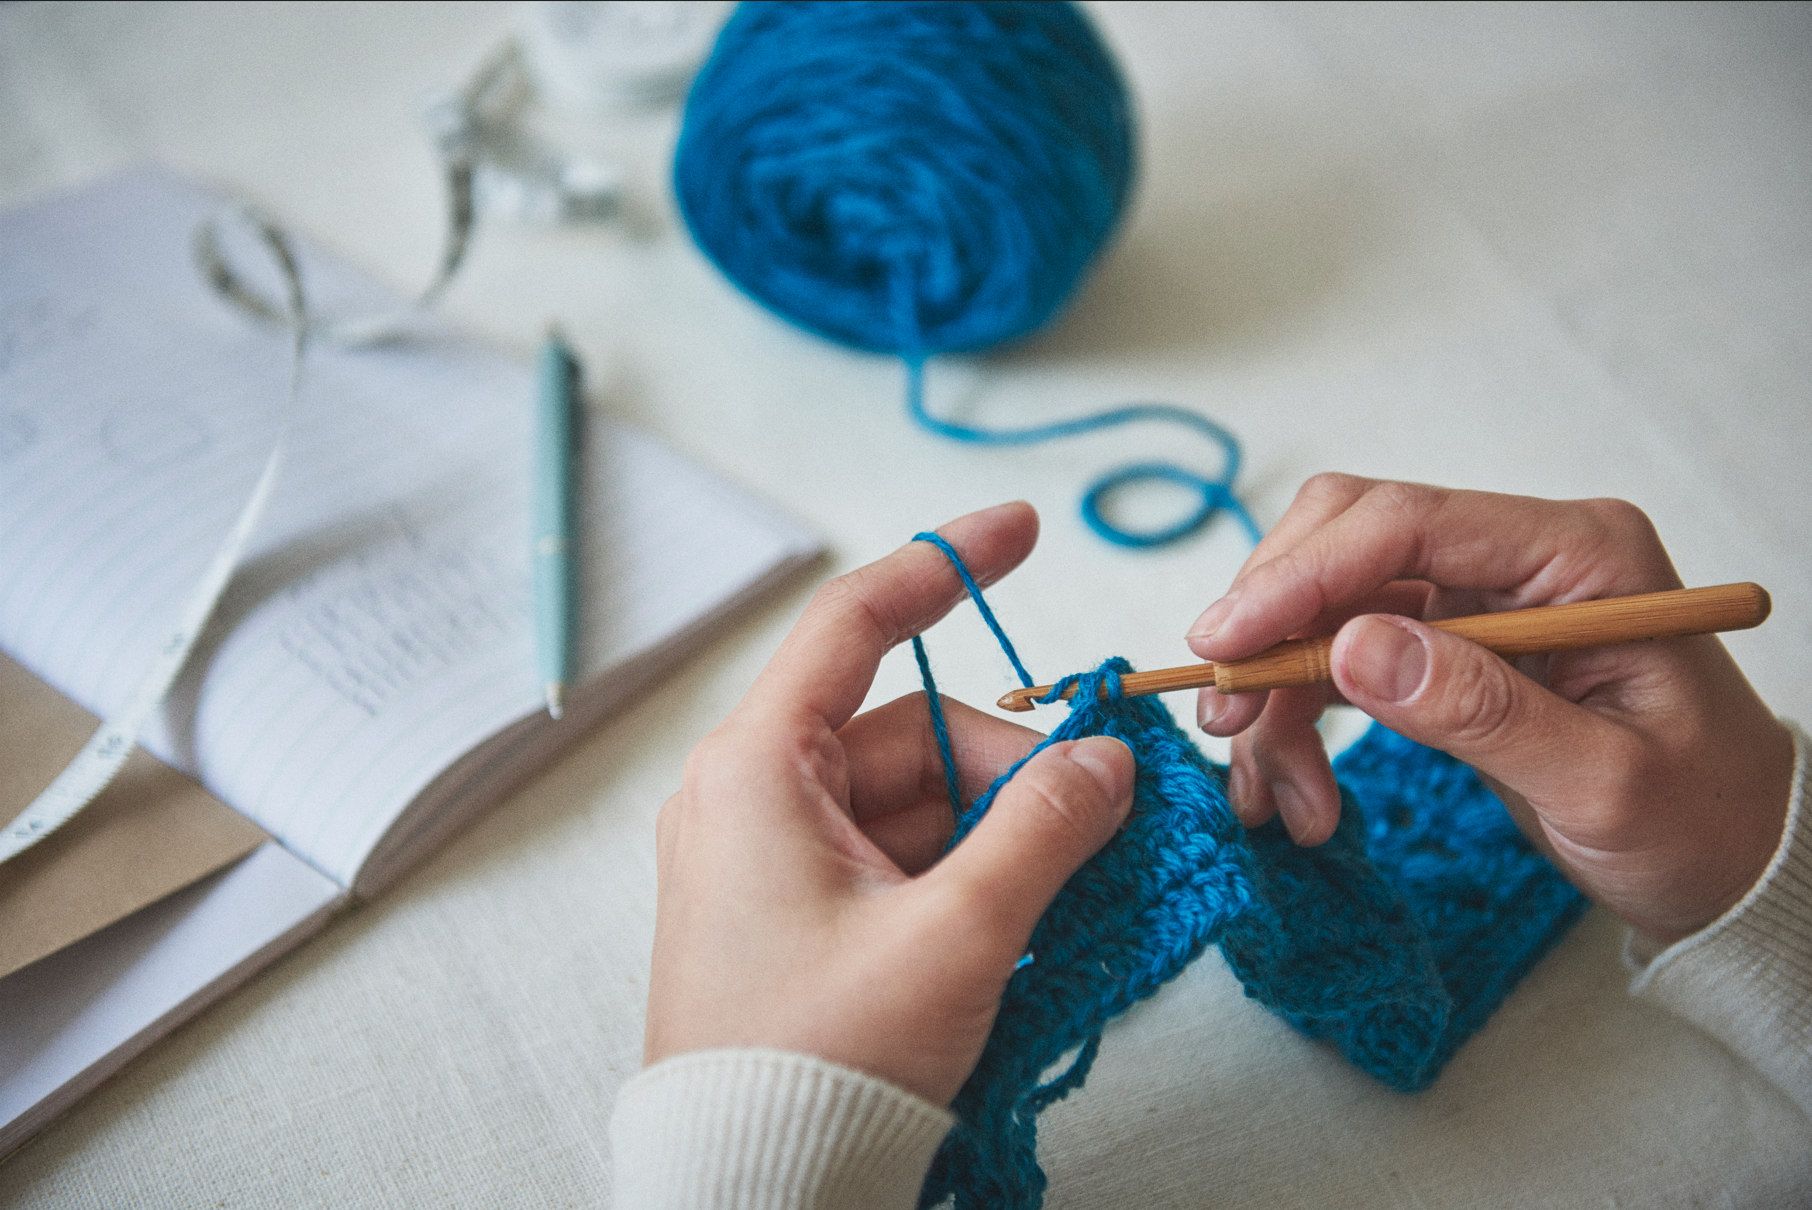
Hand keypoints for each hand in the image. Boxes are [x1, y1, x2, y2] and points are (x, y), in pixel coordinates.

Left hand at [645, 502, 1134, 1105]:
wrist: (749, 1195)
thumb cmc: (821, 1062)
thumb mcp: (955, 936)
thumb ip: (1046, 831)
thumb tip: (1108, 761)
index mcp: (758, 770)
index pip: (856, 622)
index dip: (945, 561)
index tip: (1023, 524)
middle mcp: (754, 797)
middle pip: (914, 732)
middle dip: (1016, 766)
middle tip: (1108, 815)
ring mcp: (773, 860)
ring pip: (918, 802)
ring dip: (1004, 831)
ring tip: (1076, 887)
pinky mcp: (798, 917)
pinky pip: (901, 860)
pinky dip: (970, 875)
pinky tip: (1028, 919)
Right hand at [1187, 475, 1794, 942]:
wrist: (1729, 858)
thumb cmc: (1698, 818)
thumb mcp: (1605, 784)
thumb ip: (1483, 711)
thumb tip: (1355, 647)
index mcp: (1576, 553)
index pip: (1406, 525)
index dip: (1299, 575)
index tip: (1224, 645)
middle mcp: (1516, 555)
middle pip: (1345, 540)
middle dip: (1270, 625)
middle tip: (1224, 716)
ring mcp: (1476, 597)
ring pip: (1325, 605)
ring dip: (1277, 692)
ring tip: (1271, 792)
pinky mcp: (1445, 645)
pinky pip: (1338, 656)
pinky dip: (1299, 718)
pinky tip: (1296, 787)